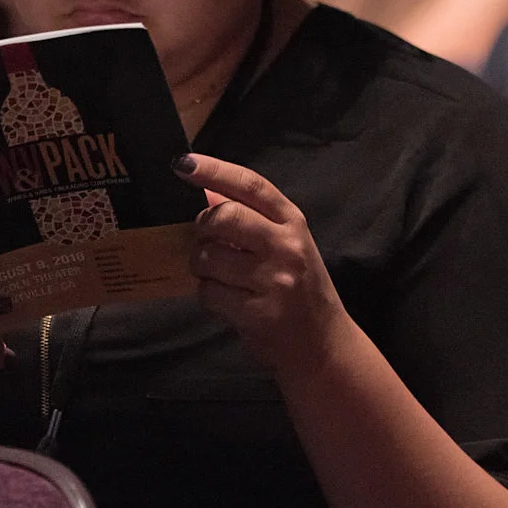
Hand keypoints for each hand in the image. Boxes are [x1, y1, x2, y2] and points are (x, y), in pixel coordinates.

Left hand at [181, 153, 349, 377]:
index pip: (251, 185)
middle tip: (205, 240)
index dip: (215, 171)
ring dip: (202, 267)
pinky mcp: (258, 313)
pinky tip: (226, 300)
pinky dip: (208, 294)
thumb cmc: (300, 288)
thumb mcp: (285, 244)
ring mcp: (273, 280)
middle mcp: (286, 246)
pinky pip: (209, 293)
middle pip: (225, 216)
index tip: (184, 163)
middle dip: (202, 227)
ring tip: (219, 276)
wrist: (322, 343)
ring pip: (209, 257)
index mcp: (293, 222)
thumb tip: (207, 190)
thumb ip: (252, 218)